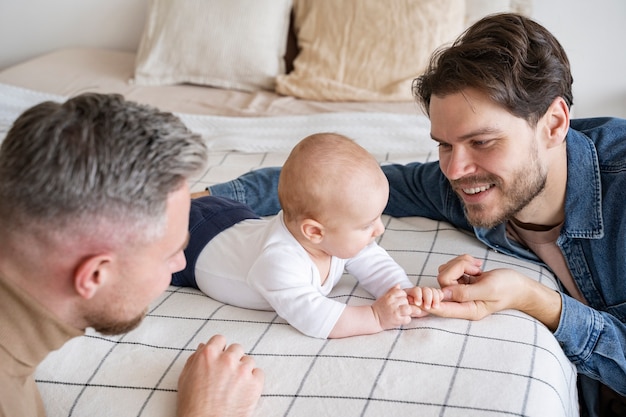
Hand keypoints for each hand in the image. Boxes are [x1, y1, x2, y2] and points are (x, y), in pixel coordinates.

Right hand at [176, 334, 263, 416]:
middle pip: (236, 349)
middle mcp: (226, 359)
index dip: (220, 349)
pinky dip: (254, 380)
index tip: (221, 356)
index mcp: (208, 355)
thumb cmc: (193, 407)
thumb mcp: (185, 379)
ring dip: (243, 370)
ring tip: (235, 385)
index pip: (220, 340)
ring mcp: (242, 371)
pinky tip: (244, 390)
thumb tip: (202, 347)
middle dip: (232, 359)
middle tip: (227, 374)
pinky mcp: (254, 384)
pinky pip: (259, 373)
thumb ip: (194, 359)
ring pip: (248, 360)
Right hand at [371, 284, 412, 328]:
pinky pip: (408, 319)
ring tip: (402, 313)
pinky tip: (401, 319)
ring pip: (408, 309)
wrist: (373, 318)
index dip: (402, 296)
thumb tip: (398, 285)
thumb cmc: (379, 308)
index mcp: (389, 296)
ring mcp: (395, 312)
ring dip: (407, 312)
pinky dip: (406, 319)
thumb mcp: (384, 297)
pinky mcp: (397, 320)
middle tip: (399, 308)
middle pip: (406, 300)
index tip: (399, 300)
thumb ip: (392, 291)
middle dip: (404, 304)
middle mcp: (392, 303)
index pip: (402, 292)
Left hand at [404, 286, 443, 316]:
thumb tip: (410, 300)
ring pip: (433, 290)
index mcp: (410, 292)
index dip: (418, 296)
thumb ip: (410, 305)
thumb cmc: (410, 312)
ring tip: (435, 307)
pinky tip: (437, 303)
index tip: (418, 304)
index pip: (416, 290)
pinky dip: (439, 297)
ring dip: (435, 299)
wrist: (415, 313)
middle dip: (428, 298)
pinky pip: (439, 292)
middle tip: (427, 307)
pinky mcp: (434, 294)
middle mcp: (419, 290)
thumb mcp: (410, 310)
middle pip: (426, 289)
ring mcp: (427, 292)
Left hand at [430, 254, 562, 329]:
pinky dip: (463, 262)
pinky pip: (452, 268)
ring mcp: (461, 291)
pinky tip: (476, 265)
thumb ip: (465, 292)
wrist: (521, 285)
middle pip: (443, 283)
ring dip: (460, 264)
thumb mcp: (489, 289)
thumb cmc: (509, 288)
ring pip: (446, 273)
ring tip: (477, 266)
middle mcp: (461, 302)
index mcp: (468, 310)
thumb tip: (443, 293)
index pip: (441, 308)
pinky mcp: (462, 282)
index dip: (428, 302)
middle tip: (474, 267)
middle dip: (456, 268)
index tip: (420, 296)